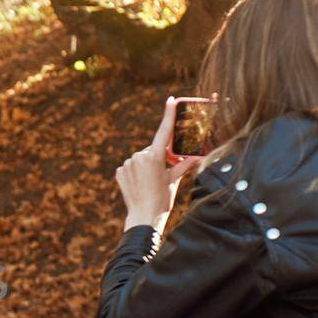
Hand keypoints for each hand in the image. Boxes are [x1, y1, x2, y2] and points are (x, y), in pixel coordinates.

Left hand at [116, 99, 201, 231]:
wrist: (143, 217)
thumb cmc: (162, 199)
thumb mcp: (174, 180)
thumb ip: (183, 164)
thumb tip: (198, 155)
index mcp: (154, 157)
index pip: (164, 132)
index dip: (168, 115)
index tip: (171, 100)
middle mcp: (139, 156)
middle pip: (153, 150)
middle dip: (160, 157)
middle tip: (163, 173)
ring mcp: (127, 164)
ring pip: (141, 159)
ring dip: (147, 166)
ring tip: (150, 182)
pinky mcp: (119, 171)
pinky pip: (130, 167)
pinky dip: (136, 172)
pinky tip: (139, 184)